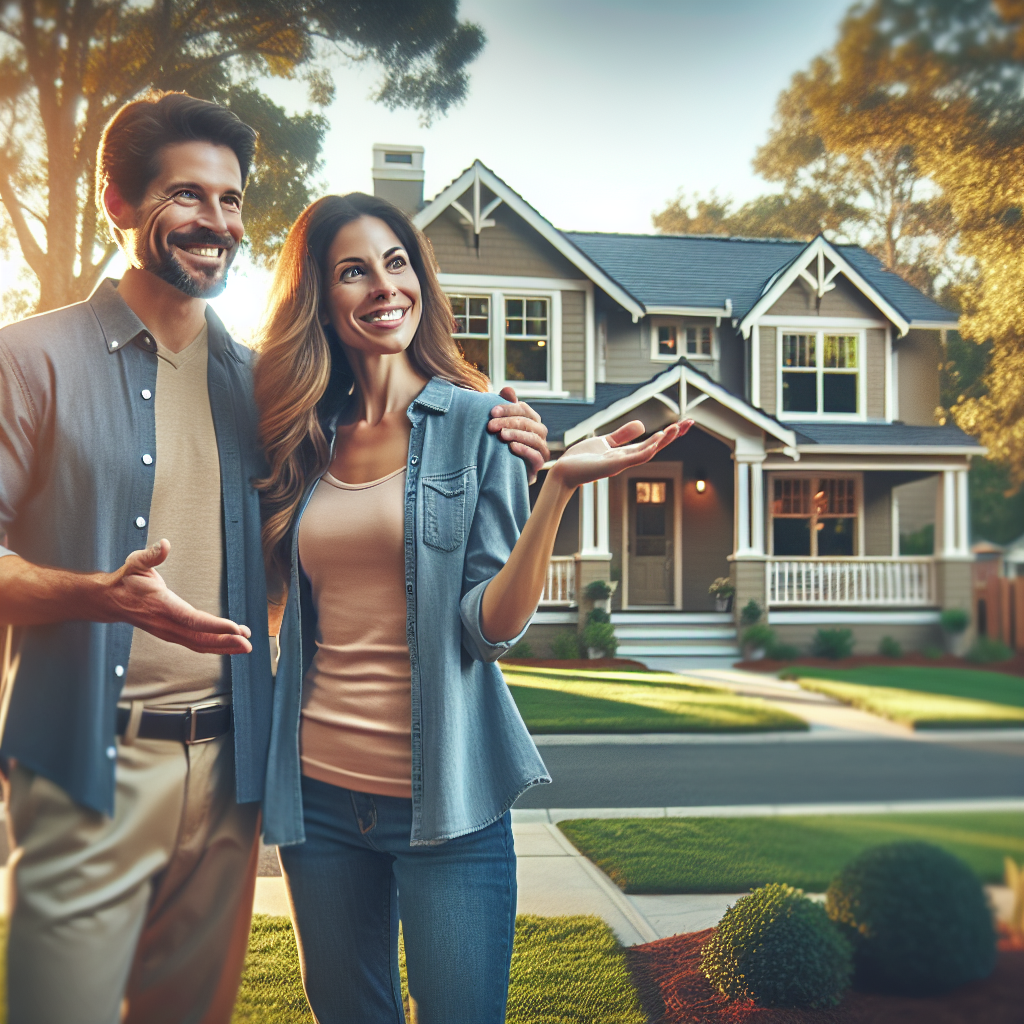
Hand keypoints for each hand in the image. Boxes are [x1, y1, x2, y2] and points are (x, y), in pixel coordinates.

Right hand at [102, 540, 252, 654]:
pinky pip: (194, 644)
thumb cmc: (125, 581)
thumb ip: (151, 555)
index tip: (234, 628)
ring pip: (198, 644)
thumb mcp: (135, 562)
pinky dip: (213, 646)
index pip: (191, 619)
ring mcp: (167, 632)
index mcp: (161, 605)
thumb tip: (164, 545)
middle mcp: (165, 623)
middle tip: (247, 643)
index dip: (214, 625)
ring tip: (244, 646)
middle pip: (199, 638)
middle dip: (225, 641)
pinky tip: (229, 645)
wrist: (110, 601)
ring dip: (223, 646)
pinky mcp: (171, 634)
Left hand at [488, 386, 549, 483]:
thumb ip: (506, 406)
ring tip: (501, 435)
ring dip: (516, 434)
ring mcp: (541, 448)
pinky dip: (524, 450)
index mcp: (532, 420)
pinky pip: (536, 456)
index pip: (523, 409)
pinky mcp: (539, 464)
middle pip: (527, 422)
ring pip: (533, 438)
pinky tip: (511, 447)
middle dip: (508, 422)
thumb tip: (508, 389)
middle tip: (491, 425)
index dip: (508, 408)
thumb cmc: (503, 443)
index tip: (491, 412)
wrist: (506, 472)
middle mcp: (539, 432)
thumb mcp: (501, 424)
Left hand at [550, 419, 692, 490]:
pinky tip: (659, 438)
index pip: (653, 441)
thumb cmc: (582, 459)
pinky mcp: (614, 465)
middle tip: (691, 422)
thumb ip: (622, 435)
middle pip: (656, 445)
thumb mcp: (605, 442)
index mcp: (627, 453)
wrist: (564, 472)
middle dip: (674, 435)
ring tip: (679, 427)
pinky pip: (636, 457)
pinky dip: (649, 449)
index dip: (669, 433)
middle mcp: (628, 459)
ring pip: (650, 451)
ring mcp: (622, 463)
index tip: (685, 423)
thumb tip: (642, 424)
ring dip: (665, 440)